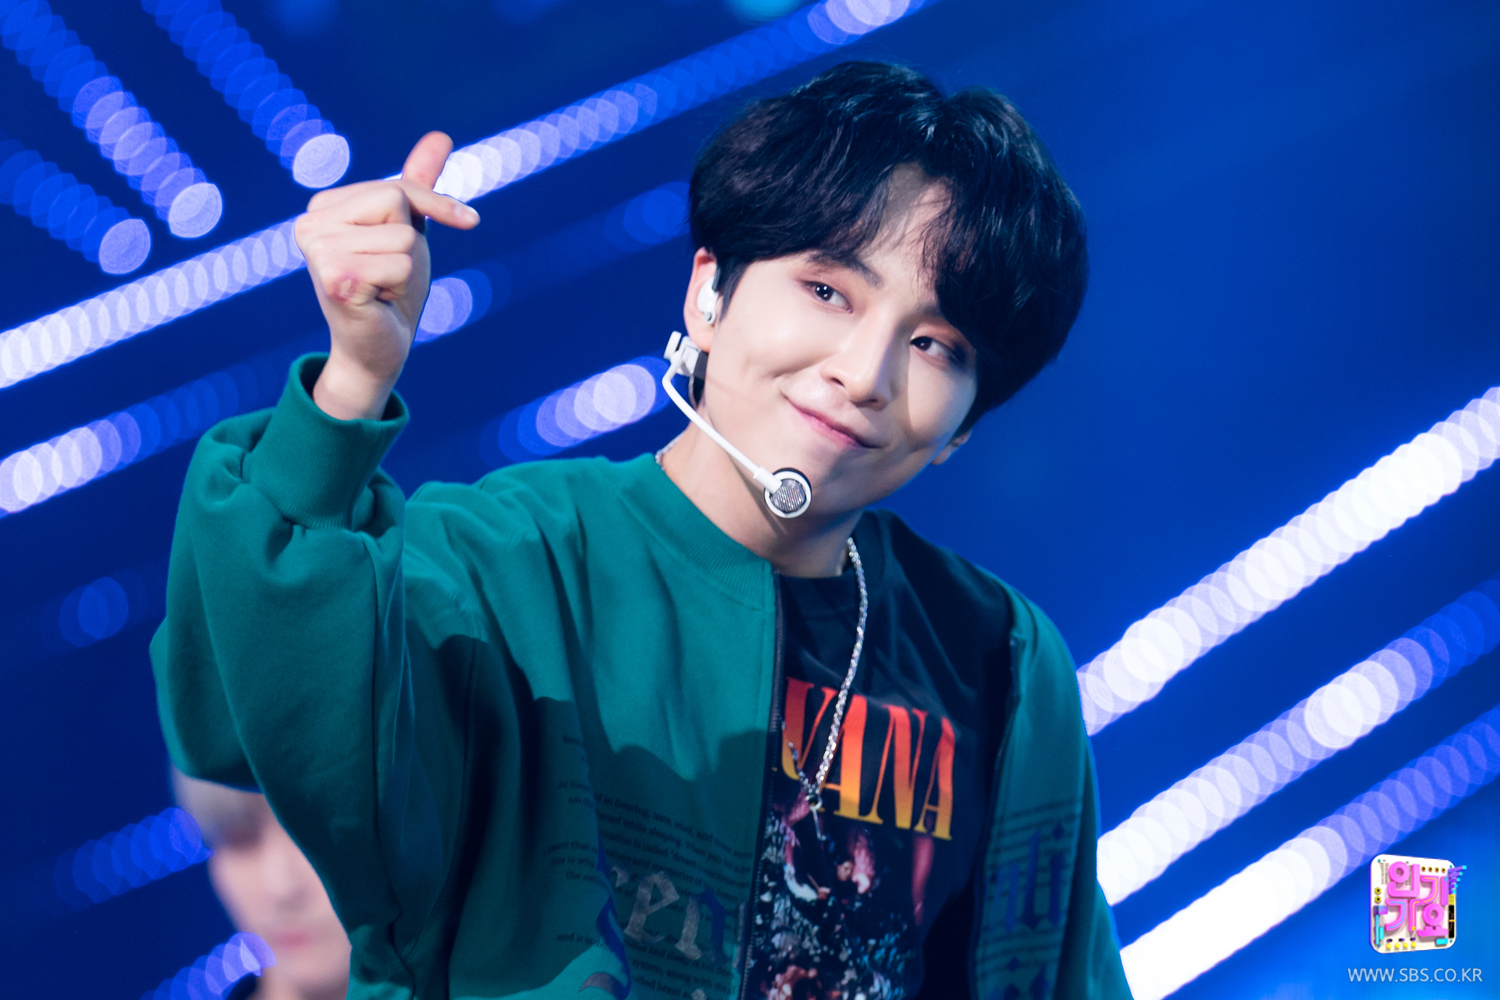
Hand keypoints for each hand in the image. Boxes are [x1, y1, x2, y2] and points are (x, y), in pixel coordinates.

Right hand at [294, 131, 479, 419]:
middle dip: (411, 245)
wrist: (379, 349)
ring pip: (403, 237)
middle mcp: (310, 223)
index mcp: (324, 206)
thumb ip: (417, 185)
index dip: (433, 210)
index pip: (397, 188)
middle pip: (397, 203)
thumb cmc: (392, 290)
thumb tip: (441, 135)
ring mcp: (318, 250)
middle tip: (388, 276)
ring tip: (382, 289)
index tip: (458, 225)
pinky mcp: (334, 277)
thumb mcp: (410, 229)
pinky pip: (400, 264)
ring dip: (406, 270)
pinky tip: (377, 301)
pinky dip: (400, 287)